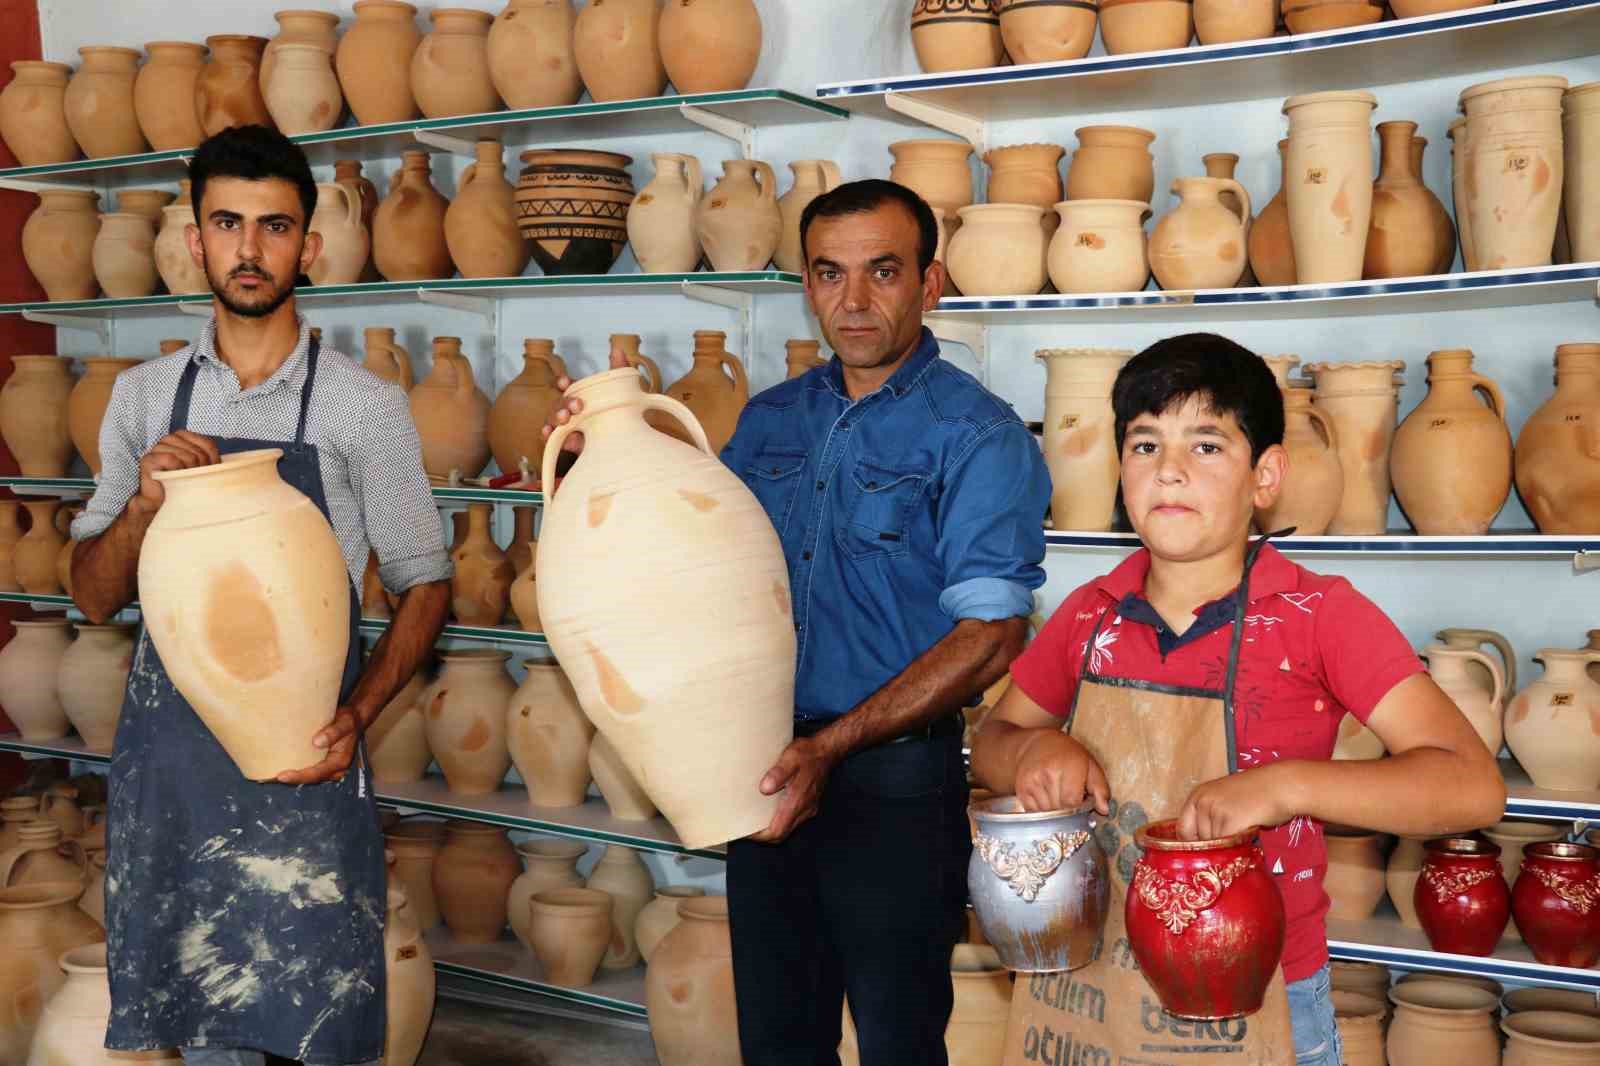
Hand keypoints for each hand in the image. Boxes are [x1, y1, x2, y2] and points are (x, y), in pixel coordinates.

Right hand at [134, 431, 218, 512]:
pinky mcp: (148, 458)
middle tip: (191, 481)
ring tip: (182, 481)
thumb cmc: (185, 486)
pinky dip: (175, 471)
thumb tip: (238, 464)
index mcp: (184, 437)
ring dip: (188, 472)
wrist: (163, 504)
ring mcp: (158, 447)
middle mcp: (170, 439)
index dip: (211, 462)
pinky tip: (172, 478)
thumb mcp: (203, 470)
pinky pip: (171, 459)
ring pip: (186, 455)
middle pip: (198, 451)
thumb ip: (212, 459)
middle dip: (199, 469)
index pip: (208, 444)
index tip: (205, 474)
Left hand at [276, 706, 361, 785]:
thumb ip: (333, 732)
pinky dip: (295, 770)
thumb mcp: (345, 723)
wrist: (352, 720)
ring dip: (292, 777)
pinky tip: (281, 767)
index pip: (317, 773)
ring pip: (308, 777)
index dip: (299, 776)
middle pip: (310, 779)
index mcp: (340, 761)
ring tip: (270, 776)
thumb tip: (317, 742)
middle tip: (268, 778)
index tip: (281, 776)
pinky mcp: (322, 764)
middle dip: (291, 780)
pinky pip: (308, 770)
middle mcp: (334, 769)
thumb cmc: (349, 721)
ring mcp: (328, 768)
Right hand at [539, 341, 633, 455]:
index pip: (568, 386)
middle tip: (577, 406)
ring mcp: (569, 427)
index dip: (563, 382)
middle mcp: (573, 411)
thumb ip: (618, 372)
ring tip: (565, 418)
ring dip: (555, 416)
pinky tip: (549, 433)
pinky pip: (552, 438)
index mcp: (583, 397)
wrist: (626, 445)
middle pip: (559, 402)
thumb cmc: (619, 417)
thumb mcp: (622, 394)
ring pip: (552, 418)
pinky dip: (548, 434)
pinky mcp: (567, 443)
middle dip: (564, 402)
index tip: (564, 381)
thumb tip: (618, 350)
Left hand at [747, 736, 838, 843]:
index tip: (746, 831)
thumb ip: (778, 773)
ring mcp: (808, 808)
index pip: (777, 831)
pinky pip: (792, 820)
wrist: (826, 751)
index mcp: (797, 801)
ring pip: (787, 828)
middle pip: (781, 834)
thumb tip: (765, 788)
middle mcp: (804, 809)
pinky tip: (770, 808)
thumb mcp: (791, 757)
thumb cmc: (808, 754)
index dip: (760, 835)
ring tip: (755, 817)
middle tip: (747, 826)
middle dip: (763, 834)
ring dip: (771, 827)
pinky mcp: (809, 805)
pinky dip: (780, 819)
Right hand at [1013, 731, 1109, 815]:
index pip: (1072, 801)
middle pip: (1059, 809)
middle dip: (1067, 810)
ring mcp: (1032, 781)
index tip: (1081, 805)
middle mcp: (1048, 772)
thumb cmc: (1068, 754)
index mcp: (1069, 765)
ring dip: (1055, 812)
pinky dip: (1043, 810)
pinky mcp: (1021, 788)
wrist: (1038, 743)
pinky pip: (1034, 812)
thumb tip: (1104, 810)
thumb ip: (1100, 788)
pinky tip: (1047, 797)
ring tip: (1058, 796)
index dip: (1078, 808)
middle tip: (1070, 799)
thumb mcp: (1090, 764)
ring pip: (1046, 813)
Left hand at [1177, 764, 1295, 841]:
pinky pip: (1228, 846)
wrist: (1282, 785)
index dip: (1194, 843)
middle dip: (1214, 845)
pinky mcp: (1229, 822)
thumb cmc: (1258, 793)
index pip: (1182, 829)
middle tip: (1235, 833)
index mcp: (1197, 795)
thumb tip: (1200, 846)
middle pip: (1199, 840)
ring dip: (1228, 845)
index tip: (1205, 850)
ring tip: (1245, 827)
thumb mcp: (1224, 798)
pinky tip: (1250, 831)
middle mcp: (1202, 801)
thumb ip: (1210, 816)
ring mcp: (1214, 811)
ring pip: (1215, 845)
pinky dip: (1239, 846)